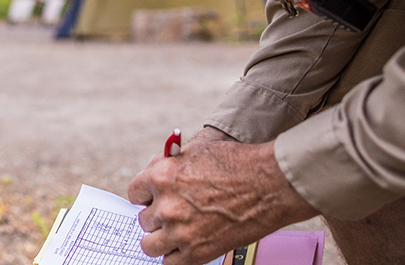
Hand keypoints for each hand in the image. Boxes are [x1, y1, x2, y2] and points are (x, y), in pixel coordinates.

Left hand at [127, 137, 318, 263]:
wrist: (270, 184)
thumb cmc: (238, 164)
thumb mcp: (196, 151)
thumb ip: (170, 165)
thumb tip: (155, 176)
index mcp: (161, 177)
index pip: (134, 193)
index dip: (145, 197)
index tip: (152, 200)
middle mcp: (166, 205)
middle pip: (144, 220)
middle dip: (157, 217)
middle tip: (173, 215)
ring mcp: (180, 231)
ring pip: (150, 244)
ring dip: (160, 239)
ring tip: (175, 234)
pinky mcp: (196, 253)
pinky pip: (169, 263)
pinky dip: (175, 257)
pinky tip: (184, 248)